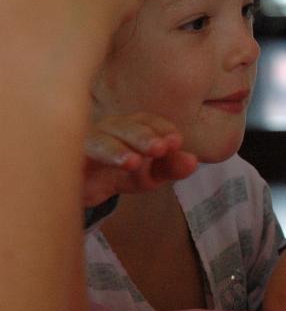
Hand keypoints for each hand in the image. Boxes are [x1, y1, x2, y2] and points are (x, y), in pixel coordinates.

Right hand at [82, 113, 198, 206]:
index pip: (148, 121)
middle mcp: (108, 128)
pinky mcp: (67, 159)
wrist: (83, 189)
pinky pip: (74, 157)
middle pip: (125, 126)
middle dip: (143, 136)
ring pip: (99, 140)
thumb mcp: (151, 175)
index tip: (176, 142)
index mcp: (132, 126)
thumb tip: (193, 161)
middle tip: (160, 149)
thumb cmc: (121, 173)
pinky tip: (95, 170)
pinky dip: (85, 162)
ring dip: (116, 150)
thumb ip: (172, 167)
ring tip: (133, 163)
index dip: (162, 128)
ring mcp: (85, 142)